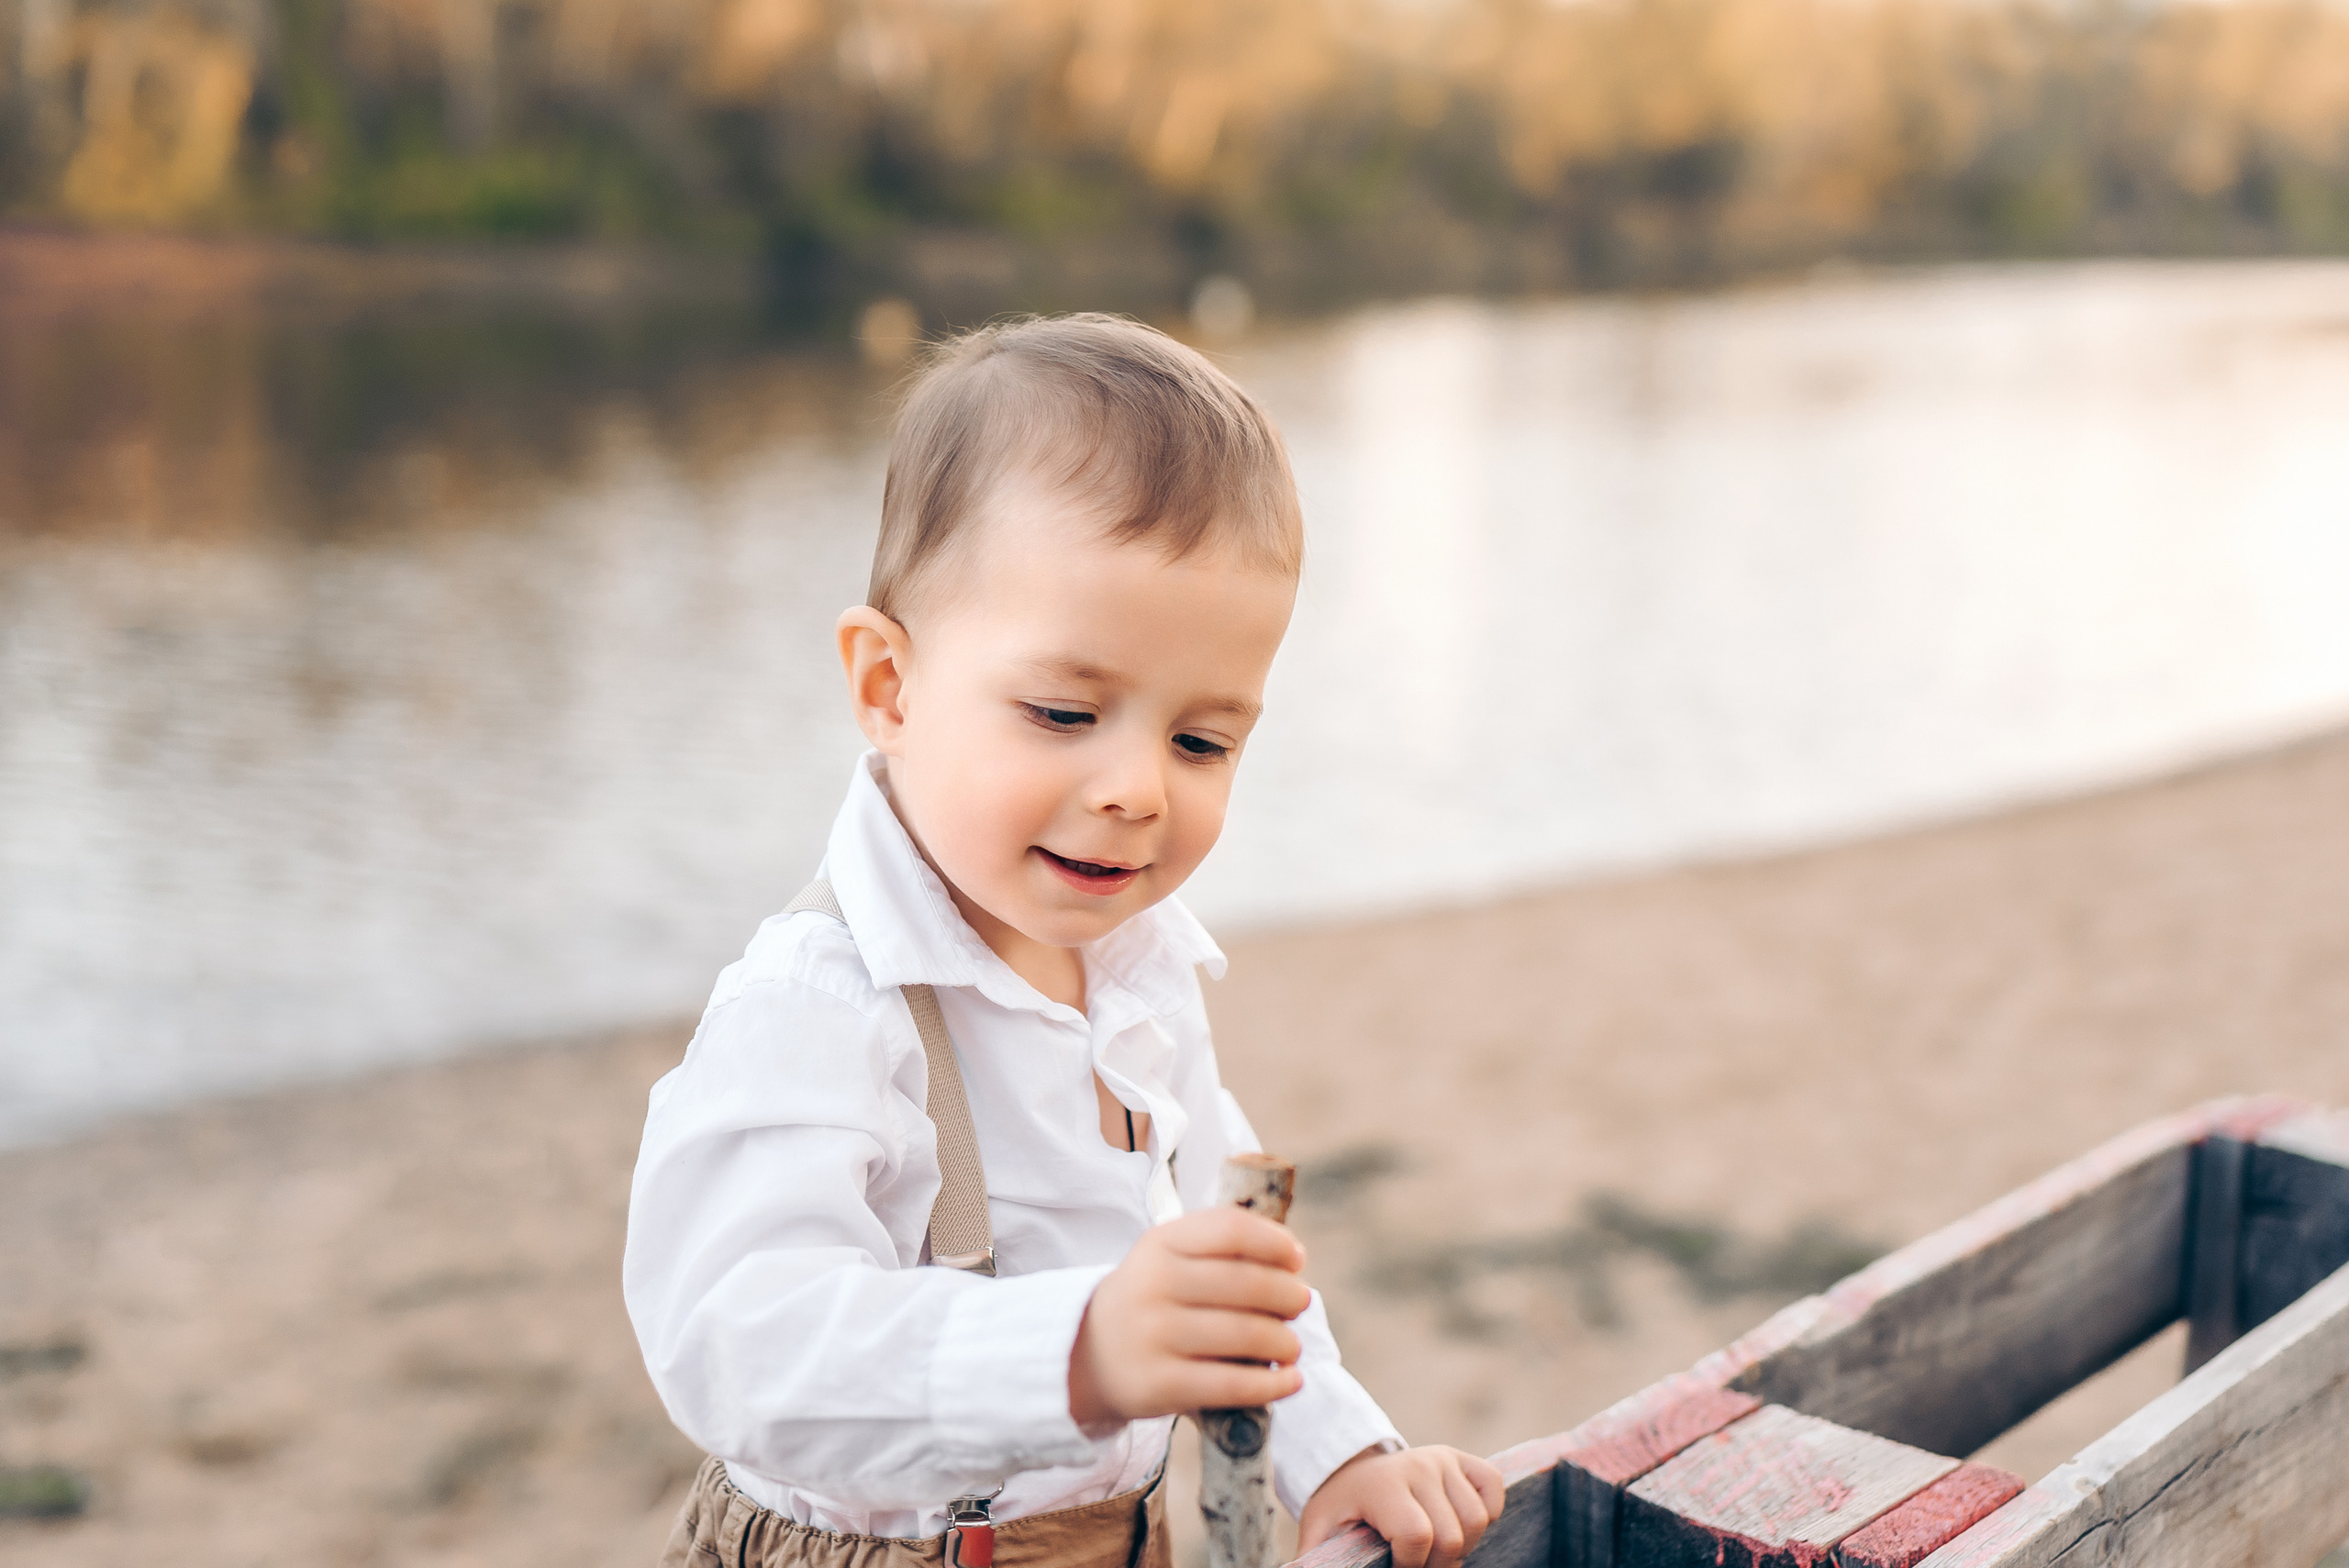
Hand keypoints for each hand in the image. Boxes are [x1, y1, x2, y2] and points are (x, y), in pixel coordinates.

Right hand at [1067, 1209, 1310, 1425]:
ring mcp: (1154, 1335)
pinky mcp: (1160, 1385)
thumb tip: (1293, 1257)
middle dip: (1288, 1295)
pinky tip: (1291, 1381)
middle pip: (1246, 1283)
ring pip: (1245, 1335)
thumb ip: (1222, 1244)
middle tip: (1299, 1305)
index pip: (1232, 1230)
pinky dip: (1272, 1384)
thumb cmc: (1151, 1298)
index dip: (1276, 1243)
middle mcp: (1154, 1284)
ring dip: (1285, 1342)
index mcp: (1160, 1243)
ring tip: (1291, 1346)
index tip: (1297, 1260)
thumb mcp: (1168, 1255)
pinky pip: (1232, 1384)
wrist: (1088, 1353)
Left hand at [1298, 1446, 1504, 1567]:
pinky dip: (1487, 1514)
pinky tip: (1457, 1523)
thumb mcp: (1320, 1532)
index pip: (1417, 1534)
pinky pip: (1493, 1491)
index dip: (1412, 1564)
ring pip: (1477, 1520)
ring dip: (1461, 1545)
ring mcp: (1443, 1460)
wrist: (1353, 1470)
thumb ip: (1316, 1562)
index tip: (1397, 1565)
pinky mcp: (1464, 1459)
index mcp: (1383, 1484)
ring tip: (1434, 1547)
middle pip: (1451, 1535)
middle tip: (1417, 1562)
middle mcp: (1418, 1465)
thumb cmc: (1341, 1509)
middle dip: (1437, 1563)